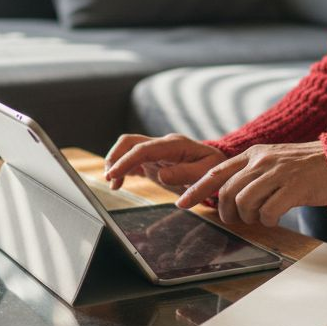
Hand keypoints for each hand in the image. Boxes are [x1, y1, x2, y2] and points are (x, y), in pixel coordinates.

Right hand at [103, 133, 226, 192]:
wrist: (217, 165)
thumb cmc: (214, 169)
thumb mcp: (208, 173)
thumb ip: (186, 174)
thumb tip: (162, 176)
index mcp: (175, 145)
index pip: (144, 149)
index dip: (126, 160)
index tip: (114, 174)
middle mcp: (163, 143)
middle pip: (131, 142)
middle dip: (115, 157)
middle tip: (109, 178)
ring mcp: (156, 150)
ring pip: (128, 148)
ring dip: (116, 162)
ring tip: (113, 183)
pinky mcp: (153, 159)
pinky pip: (132, 159)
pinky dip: (122, 169)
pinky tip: (119, 183)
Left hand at [177, 141, 326, 226]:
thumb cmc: (304, 167)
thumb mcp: (272, 161)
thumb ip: (250, 173)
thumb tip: (226, 195)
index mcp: (253, 153)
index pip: (216, 171)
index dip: (196, 188)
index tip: (181, 202)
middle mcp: (262, 160)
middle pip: (227, 192)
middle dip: (227, 213)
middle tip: (237, 220)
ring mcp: (278, 173)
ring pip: (244, 202)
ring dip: (249, 217)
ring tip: (261, 217)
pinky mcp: (293, 188)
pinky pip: (268, 212)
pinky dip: (268, 221)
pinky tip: (275, 218)